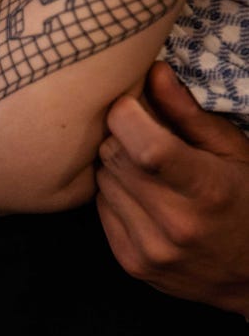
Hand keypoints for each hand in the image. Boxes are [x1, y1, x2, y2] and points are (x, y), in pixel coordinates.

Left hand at [97, 61, 248, 317]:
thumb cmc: (248, 202)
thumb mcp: (234, 152)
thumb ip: (188, 113)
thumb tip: (152, 71)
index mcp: (207, 189)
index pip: (143, 146)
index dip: (126, 116)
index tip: (130, 105)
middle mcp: (176, 224)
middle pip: (113, 157)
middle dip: (121, 137)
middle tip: (142, 136)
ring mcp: (151, 249)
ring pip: (102, 182)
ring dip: (116, 168)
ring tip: (148, 171)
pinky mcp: (132, 264)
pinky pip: (100, 210)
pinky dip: (114, 196)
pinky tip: (142, 197)